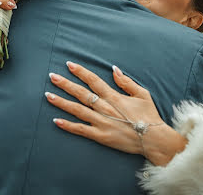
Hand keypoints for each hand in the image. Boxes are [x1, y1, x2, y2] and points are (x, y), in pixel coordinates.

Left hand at [46, 62, 187, 165]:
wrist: (154, 139)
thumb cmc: (149, 116)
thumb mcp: (142, 94)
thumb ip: (126, 82)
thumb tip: (113, 69)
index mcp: (114, 96)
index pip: (93, 81)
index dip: (81, 72)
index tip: (69, 64)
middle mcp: (105, 108)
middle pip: (81, 93)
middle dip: (65, 84)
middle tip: (52, 76)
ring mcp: (101, 122)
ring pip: (77, 110)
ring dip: (62, 102)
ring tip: (48, 95)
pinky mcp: (101, 136)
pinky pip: (81, 130)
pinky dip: (68, 125)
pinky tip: (56, 120)